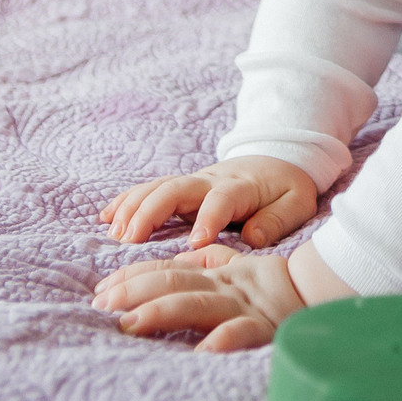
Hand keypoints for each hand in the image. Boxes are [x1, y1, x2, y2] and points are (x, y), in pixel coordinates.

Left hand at [92, 241, 308, 352]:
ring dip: (162, 311)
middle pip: (174, 282)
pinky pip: (241, 334)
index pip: (168, 269)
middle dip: (134, 291)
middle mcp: (225, 288)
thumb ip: (212, 260)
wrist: (327, 289)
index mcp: (217, 275)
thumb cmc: (277, 286)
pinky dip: (222, 341)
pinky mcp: (265, 328)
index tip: (101, 288)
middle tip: (101, 305)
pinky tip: (201, 352)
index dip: (133, 276)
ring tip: (130, 324)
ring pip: (198, 304)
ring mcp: (243, 307)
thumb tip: (181, 255)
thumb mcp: (241, 268)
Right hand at [100, 154, 317, 251]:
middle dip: (152, 211)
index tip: (194, 242)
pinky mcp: (180, 188)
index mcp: (241, 187)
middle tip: (130, 239)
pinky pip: (149, 189)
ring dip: (132, 207)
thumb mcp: (297, 202)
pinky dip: (126, 201)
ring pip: (157, 187)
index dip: (208, 217)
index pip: (222, 198)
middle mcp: (210, 181)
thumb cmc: (287, 187)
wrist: (278, 157)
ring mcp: (192, 183)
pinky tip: (105, 217)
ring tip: (113, 234)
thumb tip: (253, 239)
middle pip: (176, 188)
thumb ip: (277, 219)